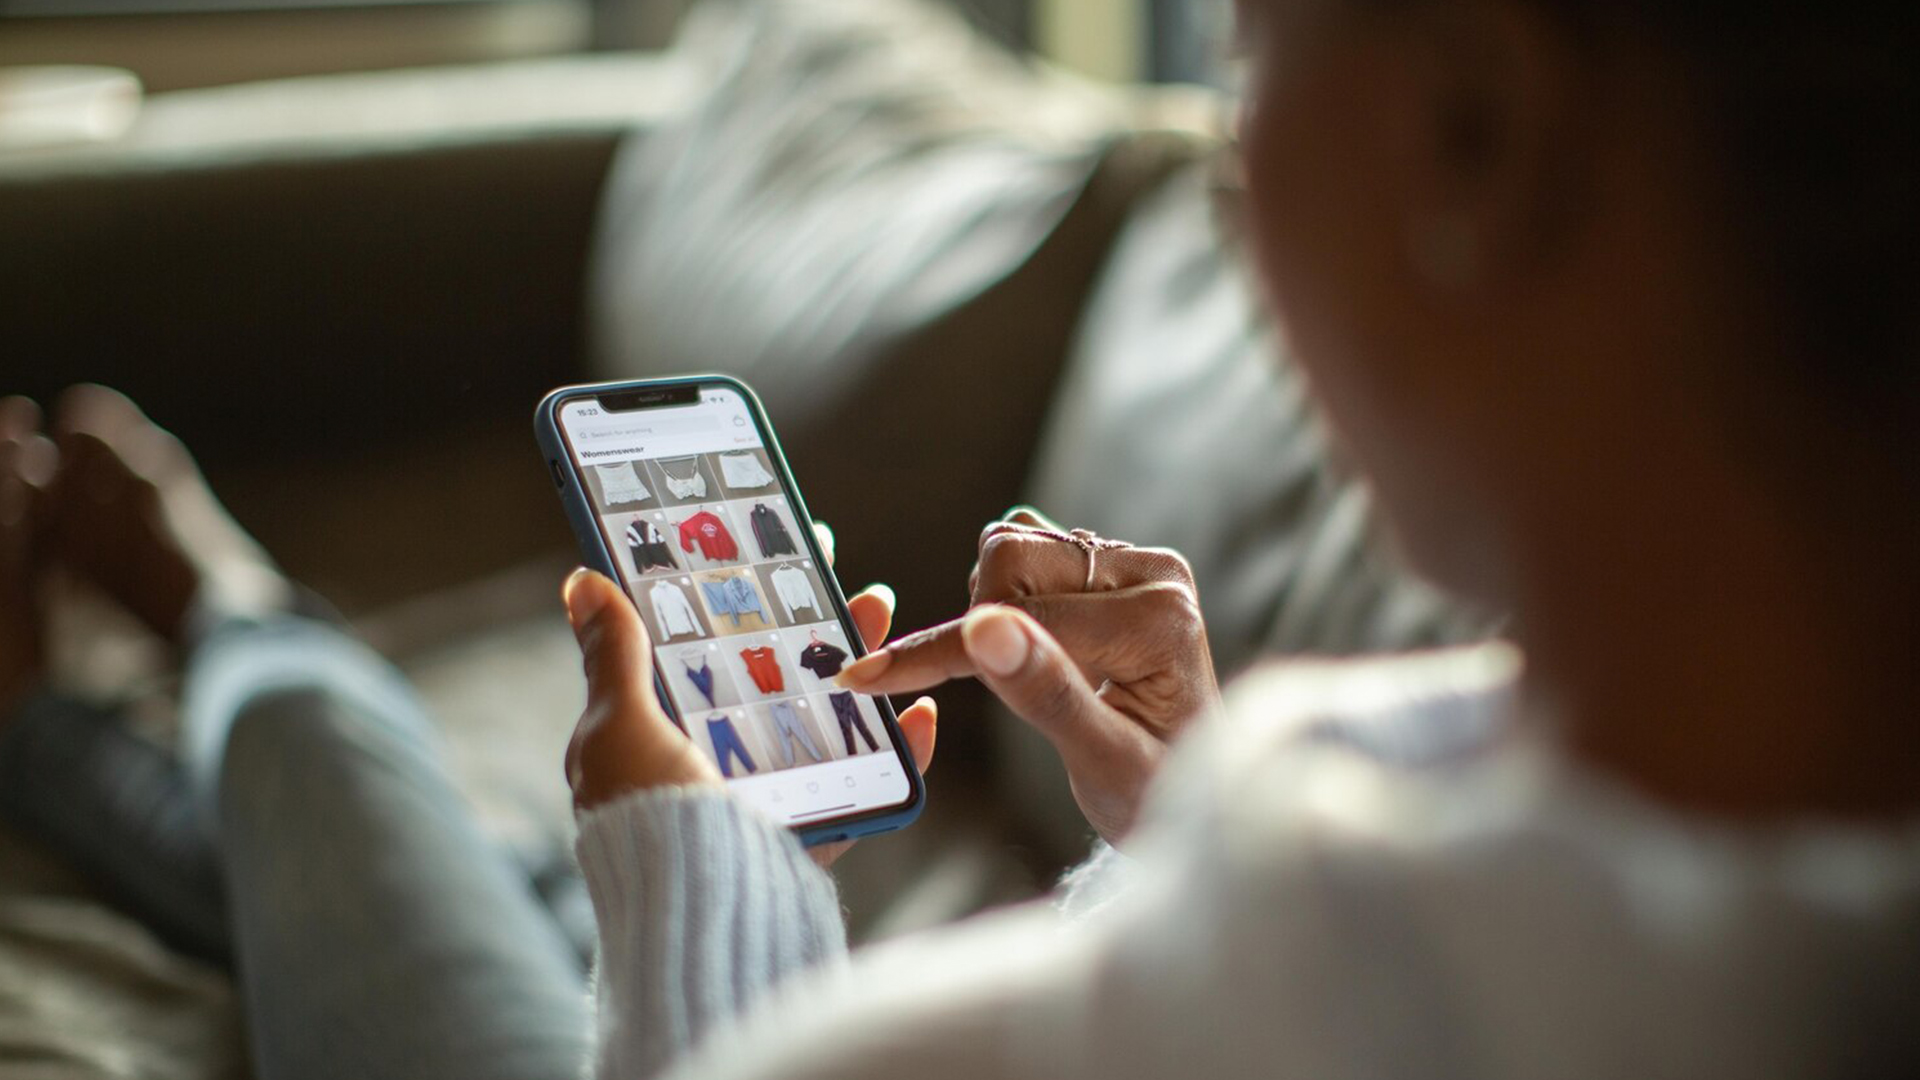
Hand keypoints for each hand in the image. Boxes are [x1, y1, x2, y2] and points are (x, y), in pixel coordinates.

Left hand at [563, 522, 936, 866]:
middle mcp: (712, 764)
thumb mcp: (620, 728)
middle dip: (813, 623)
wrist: (699, 920)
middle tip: (845, 578)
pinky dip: (898, 750)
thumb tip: (583, 581)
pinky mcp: (813, 834)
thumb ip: (615, 657)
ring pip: (824, 717)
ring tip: (882, 613)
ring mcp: (767, 798)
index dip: (736, 597)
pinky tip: (920, 714)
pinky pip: (866, 784)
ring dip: (859, 663)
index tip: (773, 551)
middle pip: (774, 675)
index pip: (702, 648)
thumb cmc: (648, 821)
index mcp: (659, 735)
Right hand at [836, 509, 1217, 842]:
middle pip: (1012, 557)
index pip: (1023, 618)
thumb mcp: (1104, 763)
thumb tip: (984, 630)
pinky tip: (1028, 650)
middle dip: (980, 625)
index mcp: (1161, 620)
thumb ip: (1048, 696)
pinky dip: (1001, 601)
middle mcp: (1154, 574)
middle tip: (1006, 689)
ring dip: (991, 610)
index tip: (868, 677)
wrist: (1183, 789)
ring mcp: (1133, 563)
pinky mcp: (1111, 564)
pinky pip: (1023, 553)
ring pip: (1011, 547)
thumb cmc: (1153, 792)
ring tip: (1029, 675)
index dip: (941, 653)